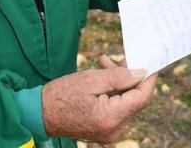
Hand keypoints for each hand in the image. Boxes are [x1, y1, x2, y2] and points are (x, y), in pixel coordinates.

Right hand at [41, 55, 157, 141]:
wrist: (39, 113)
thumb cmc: (61, 94)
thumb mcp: (91, 79)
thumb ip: (119, 76)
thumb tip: (141, 73)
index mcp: (111, 117)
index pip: (141, 97)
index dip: (148, 78)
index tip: (151, 62)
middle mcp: (114, 129)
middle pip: (134, 100)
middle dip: (131, 77)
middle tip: (122, 58)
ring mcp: (109, 132)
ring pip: (125, 102)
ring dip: (120, 82)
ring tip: (106, 63)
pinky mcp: (104, 129)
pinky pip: (116, 108)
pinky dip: (113, 92)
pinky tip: (103, 76)